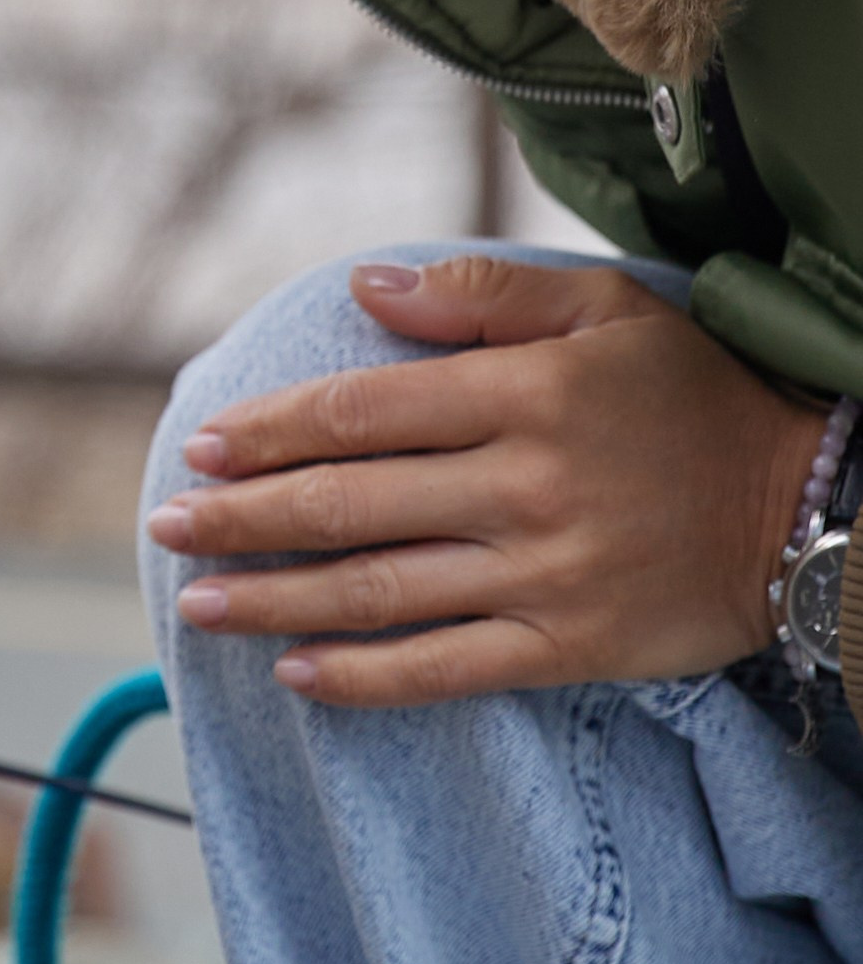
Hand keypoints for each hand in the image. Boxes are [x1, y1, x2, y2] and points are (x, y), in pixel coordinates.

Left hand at [145, 255, 824, 706]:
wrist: (805, 506)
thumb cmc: (689, 392)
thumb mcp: (600, 309)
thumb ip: (479, 294)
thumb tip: (364, 286)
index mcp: (523, 394)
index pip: (363, 411)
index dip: (273, 430)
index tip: (203, 443)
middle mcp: (524, 485)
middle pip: (351, 504)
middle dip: (243, 518)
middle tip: (166, 527)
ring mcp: (544, 575)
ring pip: (381, 591)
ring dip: (274, 601)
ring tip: (197, 606)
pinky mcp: (569, 646)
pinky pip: (447, 668)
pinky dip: (364, 677)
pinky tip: (295, 673)